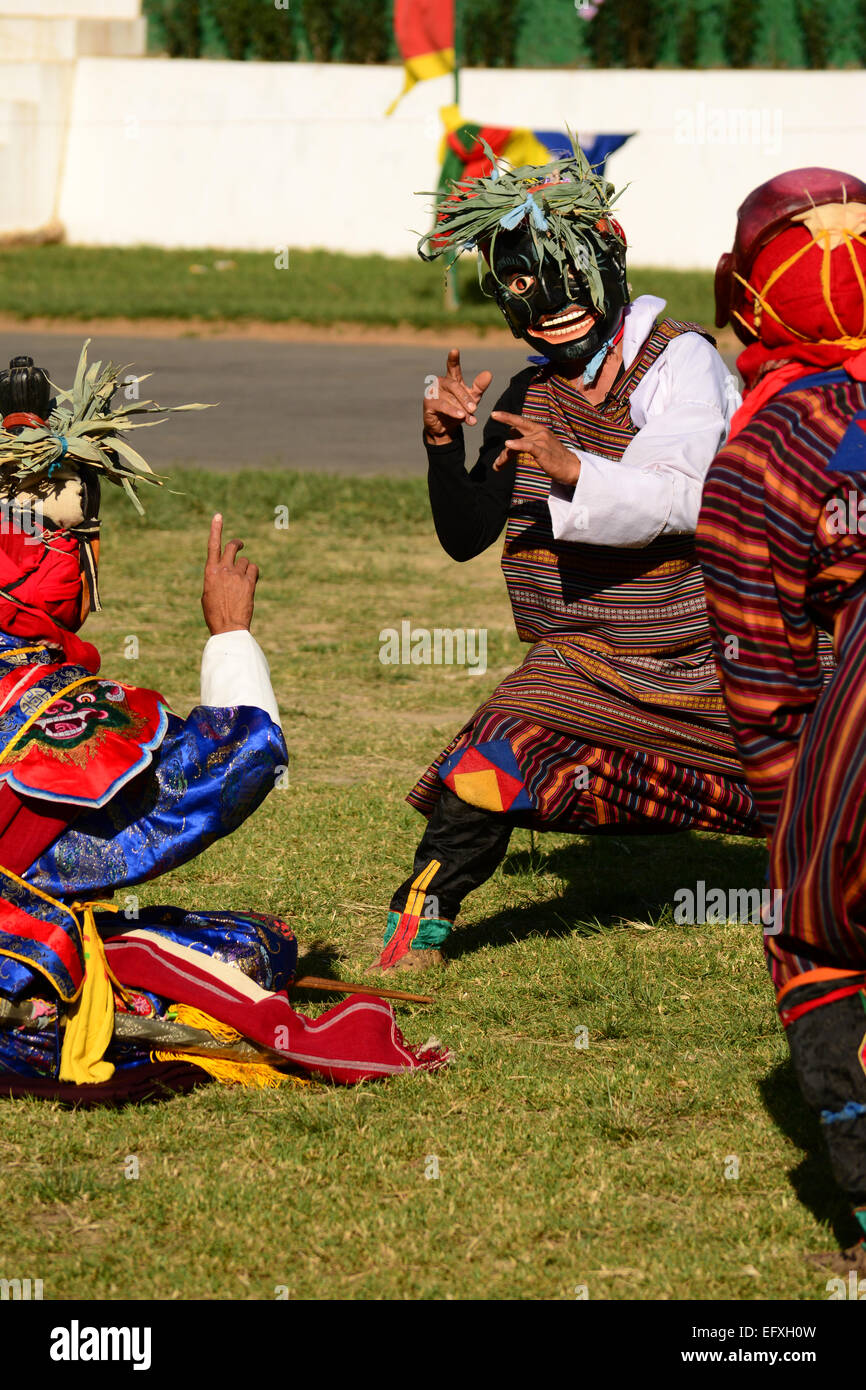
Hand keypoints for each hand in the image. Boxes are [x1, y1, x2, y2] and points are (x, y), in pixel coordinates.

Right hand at [201, 513, 258, 635]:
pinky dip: (253, 573)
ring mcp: (237, 575)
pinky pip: (254, 569)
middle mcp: (223, 569)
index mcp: (209, 571)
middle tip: (239, 545)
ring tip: (242, 582)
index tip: (218, 516)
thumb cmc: (215, 613)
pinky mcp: (249, 582)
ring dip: (245, 567)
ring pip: (245, 561)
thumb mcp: (208, 594)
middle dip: (237, 544)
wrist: (228, 626)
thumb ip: (215, 579)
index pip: (212, 545)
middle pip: (232, 547)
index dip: (216, 529)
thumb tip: (223, 574)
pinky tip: (250, 583)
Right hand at [423, 348, 491, 444]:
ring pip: (449, 398)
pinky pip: (442, 406)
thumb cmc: (459, 409)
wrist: (446, 429)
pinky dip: (452, 411)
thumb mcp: (472, 398)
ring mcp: (433, 392)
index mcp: (451, 379)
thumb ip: (479, 387)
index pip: (453, 366)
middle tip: (474, 408)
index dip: (453, 359)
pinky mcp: (428, 403)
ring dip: (461, 408)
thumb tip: (488, 374)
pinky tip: (460, 416)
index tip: (454, 350)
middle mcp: (441, 382)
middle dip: (465, 398)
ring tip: (469, 416)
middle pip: (455, 386)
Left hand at [490, 411, 580, 484]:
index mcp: (539, 430)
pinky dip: (518, 444)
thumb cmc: (554, 458)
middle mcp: (540, 432)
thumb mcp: (538, 445)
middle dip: (506, 417)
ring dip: (505, 455)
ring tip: (497, 465)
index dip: (508, 417)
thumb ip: (525, 439)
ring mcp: (542, 441)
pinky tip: (508, 444)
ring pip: (518, 443)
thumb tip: (511, 434)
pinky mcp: (543, 451)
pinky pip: (528, 446)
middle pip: (520, 423)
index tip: (495, 414)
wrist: (571, 468)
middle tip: (493, 415)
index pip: (521, 421)